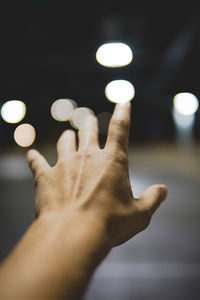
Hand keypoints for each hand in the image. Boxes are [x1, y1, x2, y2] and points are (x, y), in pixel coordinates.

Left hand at [27, 102, 166, 247]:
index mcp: (112, 161)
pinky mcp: (45, 176)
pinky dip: (34, 158)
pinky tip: (30, 154)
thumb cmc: (110, 225)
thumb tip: (163, 190)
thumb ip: (152, 200)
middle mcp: (88, 156)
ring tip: (67, 134)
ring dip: (67, 137)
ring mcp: (64, 164)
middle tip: (89, 120)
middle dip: (89, 124)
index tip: (123, 101)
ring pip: (64, 141)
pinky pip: (36, 162)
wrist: (73, 234)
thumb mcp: (139, 215)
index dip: (123, 113)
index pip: (120, 129)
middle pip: (88, 130)